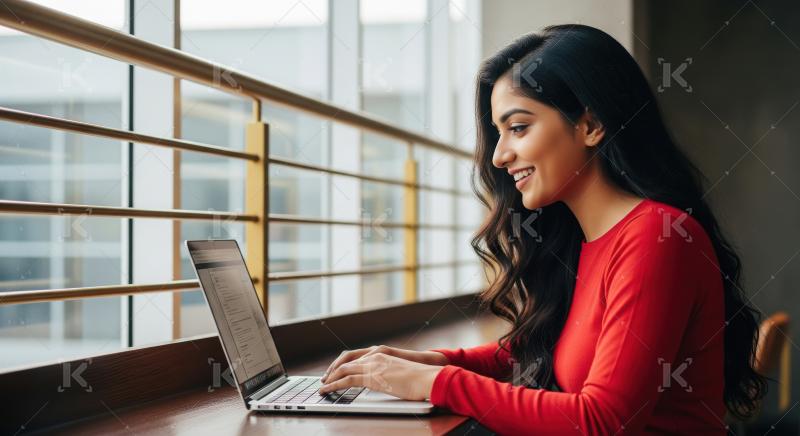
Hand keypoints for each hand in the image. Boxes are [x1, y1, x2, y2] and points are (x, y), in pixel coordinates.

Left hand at [321, 345, 447, 382]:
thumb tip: (386, 382)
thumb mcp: (400, 372)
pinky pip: (347, 379)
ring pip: (343, 369)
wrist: (426, 376)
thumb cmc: (418, 377)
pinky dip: (334, 384)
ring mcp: (372, 364)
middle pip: (346, 360)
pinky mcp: (371, 376)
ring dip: (331, 378)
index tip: (335, 372)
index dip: (342, 364)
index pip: (355, 356)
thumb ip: (389, 373)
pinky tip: (327, 389)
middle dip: (333, 370)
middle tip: (324, 379)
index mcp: (380, 353)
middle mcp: (374, 355)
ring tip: (323, 387)